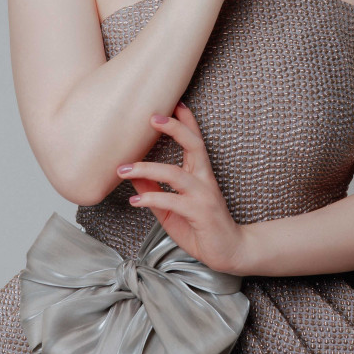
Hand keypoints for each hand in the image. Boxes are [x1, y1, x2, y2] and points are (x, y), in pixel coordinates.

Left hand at [115, 101, 249, 275]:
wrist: (229, 252)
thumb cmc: (201, 228)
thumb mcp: (170, 209)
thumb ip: (154, 190)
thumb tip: (131, 175)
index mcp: (199, 174)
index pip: (194, 140)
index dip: (186, 120)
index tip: (174, 102)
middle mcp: (204, 179)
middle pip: (193, 144)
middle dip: (174, 128)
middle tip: (152, 117)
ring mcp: (204, 195)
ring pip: (176, 173)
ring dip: (147, 168)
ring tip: (124, 169)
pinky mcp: (200, 213)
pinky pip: (173, 201)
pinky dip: (152, 198)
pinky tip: (135, 199)